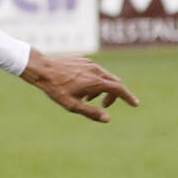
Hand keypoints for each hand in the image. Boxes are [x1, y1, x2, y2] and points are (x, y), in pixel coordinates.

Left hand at [21, 50, 139, 122]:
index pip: (119, 89)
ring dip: (101, 88)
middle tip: (104, 105)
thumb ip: (91, 112)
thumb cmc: (56, 88)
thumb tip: (108, 119)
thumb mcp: (72, 105)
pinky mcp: (83, 59)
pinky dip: (94, 79)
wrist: (42, 68)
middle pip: (114, 82)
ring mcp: (90, 63)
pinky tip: (80, 86)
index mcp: (96, 81)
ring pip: (104, 76)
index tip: (135, 104)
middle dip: (113, 95)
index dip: (129, 97)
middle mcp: (96, 70)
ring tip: (87, 98)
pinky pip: (94, 69)